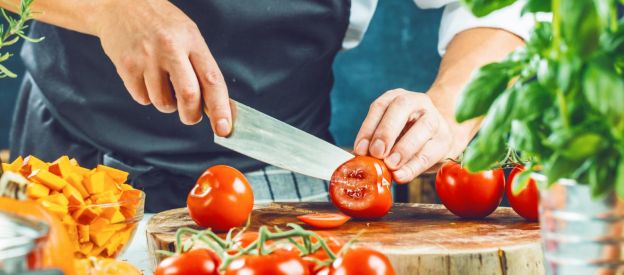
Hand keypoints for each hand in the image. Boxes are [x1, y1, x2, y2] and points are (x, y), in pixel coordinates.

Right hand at [93, 0, 231, 134]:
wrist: (119, 5)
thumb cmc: (160, 23)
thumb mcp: (189, 36)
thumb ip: (202, 68)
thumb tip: (220, 105)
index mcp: (192, 41)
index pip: (212, 80)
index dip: (221, 108)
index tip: (224, 128)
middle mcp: (170, 48)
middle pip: (189, 96)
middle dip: (192, 115)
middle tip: (191, 116)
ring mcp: (147, 58)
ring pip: (163, 103)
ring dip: (168, 104)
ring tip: (164, 84)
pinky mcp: (126, 66)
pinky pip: (142, 98)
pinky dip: (147, 96)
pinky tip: (146, 78)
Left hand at [353, 89, 456, 183]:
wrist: (434, 139)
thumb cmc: (404, 135)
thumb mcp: (388, 134)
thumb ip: (375, 142)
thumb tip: (360, 157)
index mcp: (397, 98)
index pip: (380, 106)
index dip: (368, 128)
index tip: (360, 150)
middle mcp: (417, 102)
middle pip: (402, 107)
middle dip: (387, 131)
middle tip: (376, 153)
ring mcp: (435, 118)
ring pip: (423, 127)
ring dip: (404, 148)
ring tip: (390, 165)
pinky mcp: (445, 138)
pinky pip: (431, 152)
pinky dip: (414, 166)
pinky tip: (401, 175)